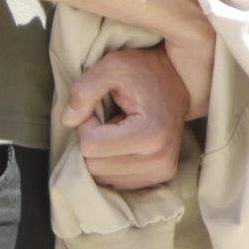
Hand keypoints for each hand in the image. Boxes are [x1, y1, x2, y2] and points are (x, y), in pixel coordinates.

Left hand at [67, 43, 192, 191]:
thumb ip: (85, 90)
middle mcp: (159, 159)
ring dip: (101, 154)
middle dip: (91, 141)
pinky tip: (124, 144)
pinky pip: (115, 182)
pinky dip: (111, 163)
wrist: (181, 81)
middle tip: (106, 119)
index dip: (86, 124)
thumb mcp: (112, 66)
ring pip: (102, 177)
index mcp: (150, 133)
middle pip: (94, 166)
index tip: (97, 107)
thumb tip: (68, 121)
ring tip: (117, 130)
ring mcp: (161, 171)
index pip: (90, 145)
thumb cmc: (144, 71)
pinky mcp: (160, 177)